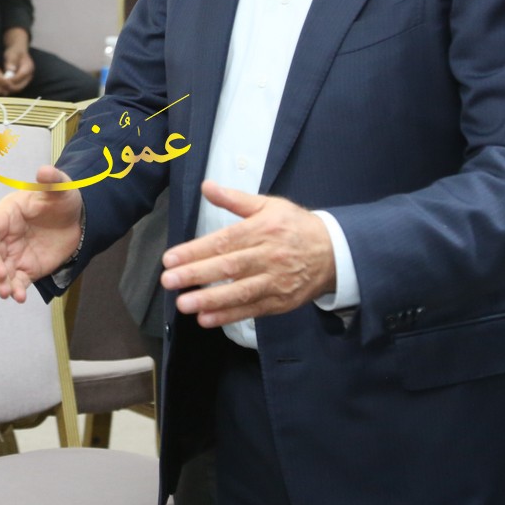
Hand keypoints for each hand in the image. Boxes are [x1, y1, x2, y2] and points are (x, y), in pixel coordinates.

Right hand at [0, 166, 83, 302]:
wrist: (78, 221)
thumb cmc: (62, 199)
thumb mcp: (61, 188)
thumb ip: (52, 180)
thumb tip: (44, 171)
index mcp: (7, 213)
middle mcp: (5, 235)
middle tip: (1, 276)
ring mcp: (14, 254)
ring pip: (0, 271)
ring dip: (0, 283)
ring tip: (7, 293)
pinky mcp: (25, 269)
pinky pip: (16, 281)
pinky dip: (16, 290)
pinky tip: (19, 298)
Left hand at [2, 31, 34, 93]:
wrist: (18, 52)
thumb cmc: (15, 51)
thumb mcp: (12, 54)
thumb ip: (12, 61)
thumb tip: (11, 69)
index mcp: (28, 67)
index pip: (20, 77)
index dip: (12, 80)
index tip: (2, 81)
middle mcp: (29, 75)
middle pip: (20, 86)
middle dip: (10, 87)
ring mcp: (26, 80)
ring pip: (18, 88)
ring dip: (9, 89)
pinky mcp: (21, 82)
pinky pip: (15, 87)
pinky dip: (9, 88)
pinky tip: (1, 86)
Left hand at [161, 183, 334, 327]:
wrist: (335, 252)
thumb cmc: (295, 226)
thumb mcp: (269, 205)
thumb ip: (235, 199)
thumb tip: (206, 186)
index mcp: (263, 229)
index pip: (224, 241)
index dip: (196, 250)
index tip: (171, 258)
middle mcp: (268, 256)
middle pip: (228, 267)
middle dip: (196, 275)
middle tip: (169, 281)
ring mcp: (276, 281)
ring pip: (240, 292)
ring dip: (210, 300)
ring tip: (183, 304)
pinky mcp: (281, 302)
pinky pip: (252, 310)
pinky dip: (229, 315)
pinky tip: (206, 319)